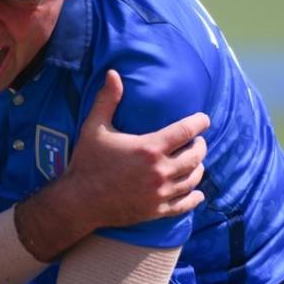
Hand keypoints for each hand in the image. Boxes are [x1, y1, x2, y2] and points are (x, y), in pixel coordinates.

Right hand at [63, 70, 208, 227]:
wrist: (79, 202)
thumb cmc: (87, 162)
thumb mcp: (94, 127)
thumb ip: (107, 99)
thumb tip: (113, 73)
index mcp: (149, 148)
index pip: (185, 131)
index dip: (199, 123)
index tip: (204, 119)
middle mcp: (159, 171)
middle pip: (195, 156)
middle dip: (200, 146)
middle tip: (198, 141)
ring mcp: (160, 193)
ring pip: (193, 179)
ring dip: (198, 168)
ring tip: (196, 162)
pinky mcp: (156, 210)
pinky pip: (184, 204)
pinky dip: (194, 197)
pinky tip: (197, 193)